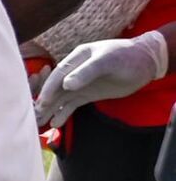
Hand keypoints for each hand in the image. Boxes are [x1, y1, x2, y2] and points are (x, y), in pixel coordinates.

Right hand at [34, 30, 170, 129]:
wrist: (145, 63)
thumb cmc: (125, 57)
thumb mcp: (106, 61)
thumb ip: (86, 72)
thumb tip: (66, 84)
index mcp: (77, 58)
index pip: (58, 74)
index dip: (49, 88)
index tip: (42, 101)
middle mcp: (75, 71)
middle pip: (56, 88)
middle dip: (45, 101)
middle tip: (35, 115)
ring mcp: (81, 83)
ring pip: (62, 98)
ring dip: (52, 109)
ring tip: (40, 122)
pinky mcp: (88, 94)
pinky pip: (73, 104)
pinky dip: (64, 113)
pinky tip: (56, 123)